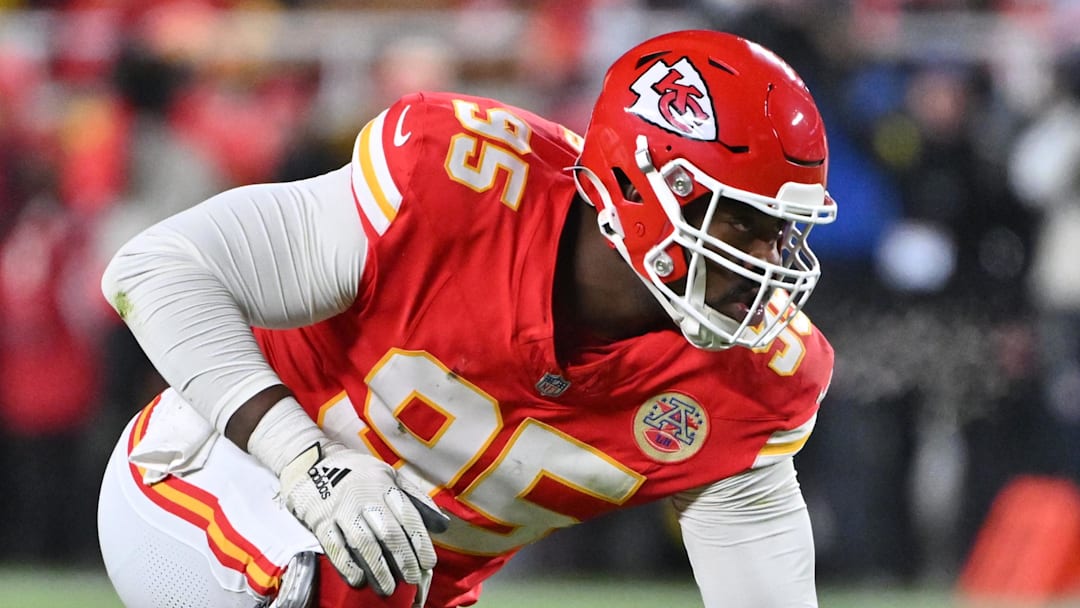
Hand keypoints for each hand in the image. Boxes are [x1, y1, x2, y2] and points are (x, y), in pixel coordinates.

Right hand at [278, 442, 449, 595]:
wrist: (312, 464)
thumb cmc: (358, 473)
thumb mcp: (389, 475)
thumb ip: (414, 498)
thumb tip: (441, 524)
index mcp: (385, 484)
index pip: (408, 515)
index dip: (420, 542)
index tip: (428, 563)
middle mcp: (364, 497)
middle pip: (388, 532)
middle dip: (403, 559)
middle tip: (412, 579)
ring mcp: (341, 510)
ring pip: (364, 543)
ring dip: (378, 568)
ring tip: (388, 588)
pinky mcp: (321, 522)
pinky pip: (335, 547)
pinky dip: (347, 566)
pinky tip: (359, 580)